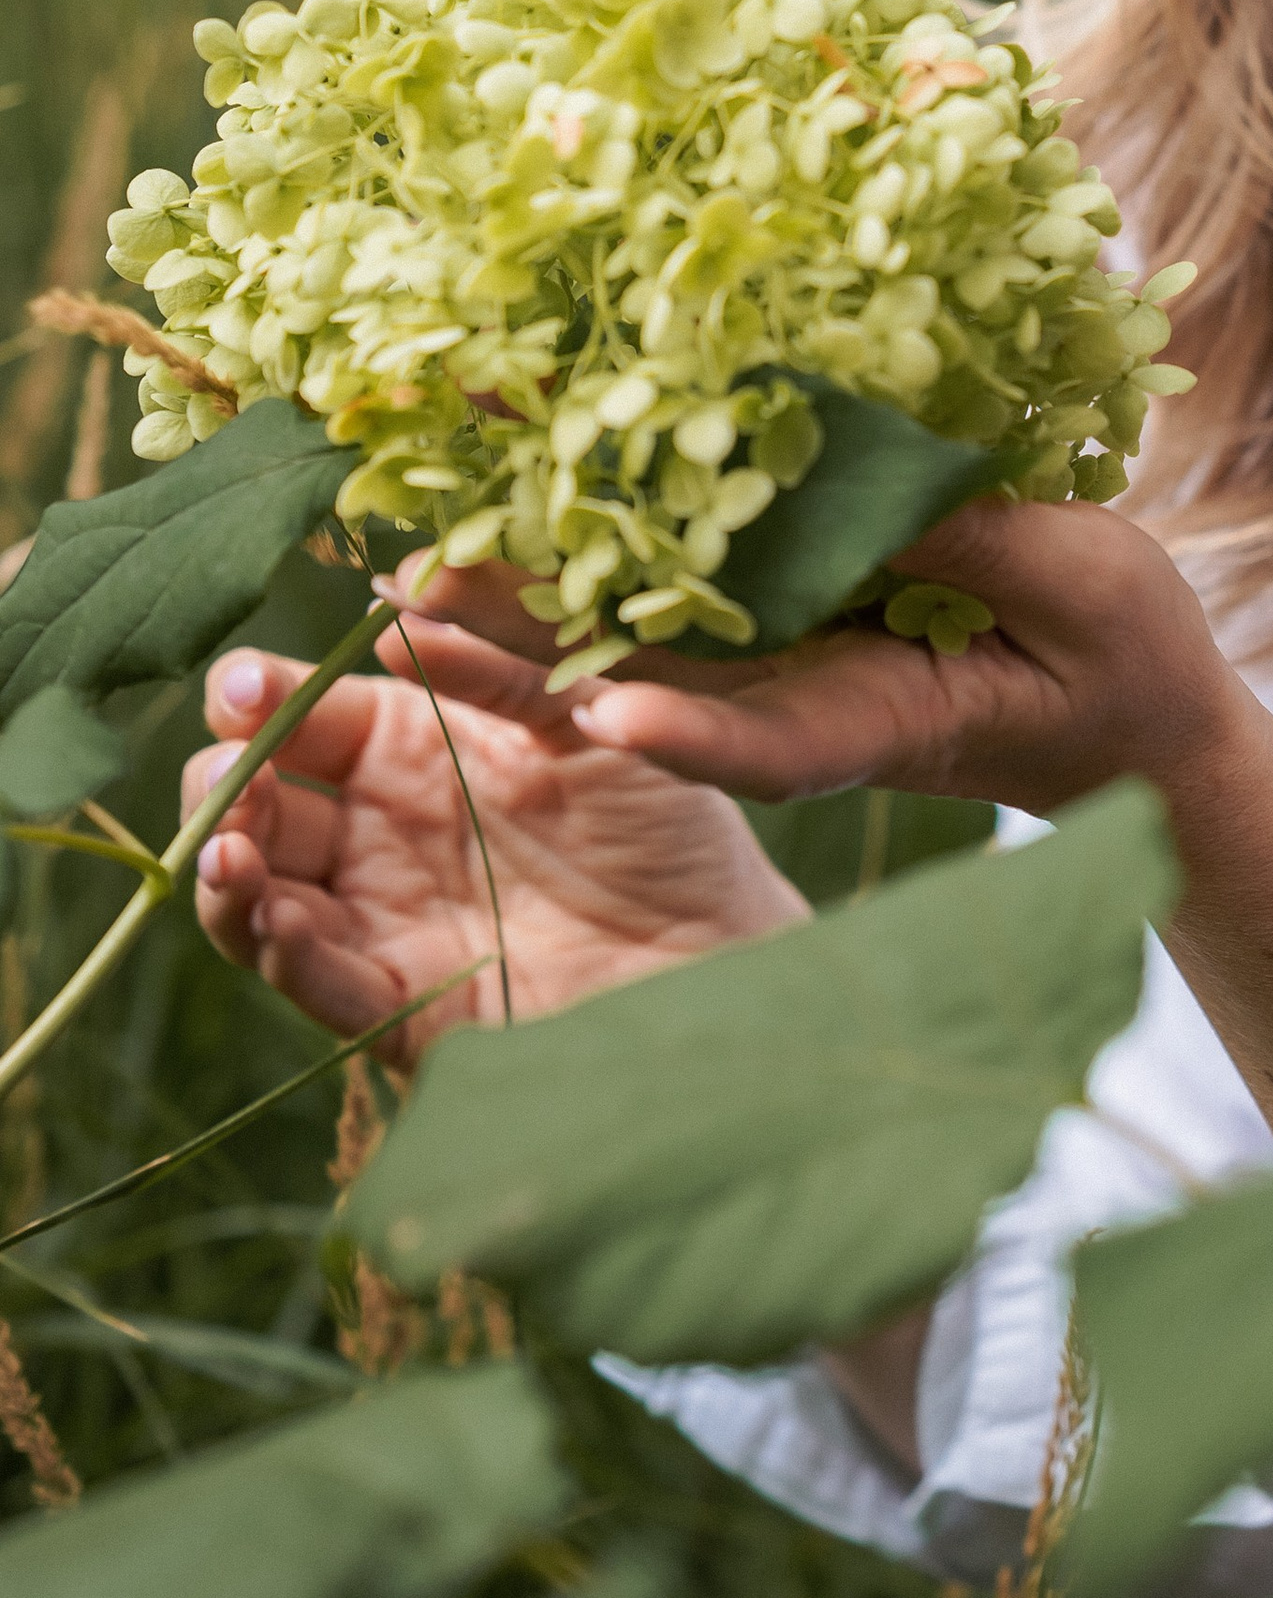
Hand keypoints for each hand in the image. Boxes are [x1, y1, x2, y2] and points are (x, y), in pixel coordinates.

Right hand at [186, 611, 806, 1065]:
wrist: (724, 945)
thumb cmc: (669, 819)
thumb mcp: (587, 714)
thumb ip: (497, 659)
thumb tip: (389, 591)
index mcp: (416, 749)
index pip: (306, 715)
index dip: (259, 698)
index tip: (244, 689)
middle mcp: (382, 834)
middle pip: (258, 806)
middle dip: (223, 787)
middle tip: (231, 779)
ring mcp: (384, 921)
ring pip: (260, 899)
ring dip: (227, 875)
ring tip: (230, 853)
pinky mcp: (404, 1006)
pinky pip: (320, 983)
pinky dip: (284, 954)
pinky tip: (278, 918)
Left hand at [412, 497, 1256, 821]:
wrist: (1126, 709)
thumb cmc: (1123, 656)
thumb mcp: (1083, 588)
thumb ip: (980, 547)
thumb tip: (877, 480)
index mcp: (882, 721)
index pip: (774, 745)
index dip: (692, 734)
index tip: (606, 727)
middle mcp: (802, 705)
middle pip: (651, 692)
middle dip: (529, 662)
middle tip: (408, 616)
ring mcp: (779, 666)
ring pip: (625, 645)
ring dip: (510, 620)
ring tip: (389, 584)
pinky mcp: (772, 619)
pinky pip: (657, 592)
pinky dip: (569, 564)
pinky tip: (469, 537)